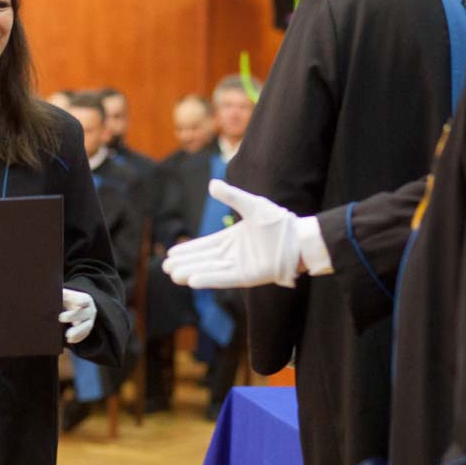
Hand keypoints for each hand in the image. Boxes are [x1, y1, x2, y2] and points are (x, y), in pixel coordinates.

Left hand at [59, 288, 95, 343]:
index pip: (84, 300)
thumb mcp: (65, 295)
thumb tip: (50, 294)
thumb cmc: (67, 300)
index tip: (76, 304)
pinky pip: (84, 335)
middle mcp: (89, 310)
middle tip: (60, 318)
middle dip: (72, 316)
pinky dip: (77, 338)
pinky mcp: (87, 330)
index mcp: (85, 299)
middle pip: (83, 313)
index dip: (80, 301)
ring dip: (77, 332)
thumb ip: (60, 295)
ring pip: (86, 327)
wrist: (74, 308)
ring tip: (67, 336)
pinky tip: (69, 340)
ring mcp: (89, 321)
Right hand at [162, 180, 300, 289]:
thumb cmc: (279, 222)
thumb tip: (211, 184)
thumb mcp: (252, 204)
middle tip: (166, 267)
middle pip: (204, 260)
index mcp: (233, 239)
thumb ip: (232, 196)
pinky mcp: (248, 277)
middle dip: (185, 263)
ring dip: (192, 272)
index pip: (206, 246)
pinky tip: (192, 280)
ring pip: (210, 270)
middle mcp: (234, 255)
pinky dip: (208, 279)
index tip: (172, 253)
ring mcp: (240, 266)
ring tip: (172, 274)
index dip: (189, 250)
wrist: (299, 238)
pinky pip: (224, 279)